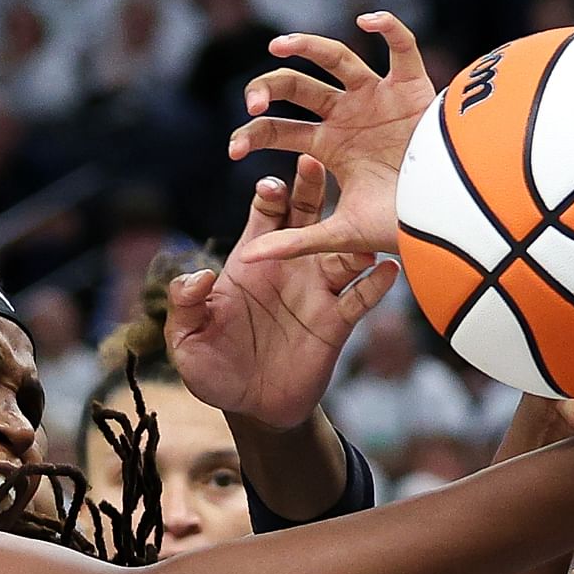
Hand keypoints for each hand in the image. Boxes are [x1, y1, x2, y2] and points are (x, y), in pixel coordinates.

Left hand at [167, 156, 400, 430]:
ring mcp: (317, 291)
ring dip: (352, 237)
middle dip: (312, 189)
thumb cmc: (213, 368)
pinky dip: (376, 283)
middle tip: (318, 164)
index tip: (272, 186)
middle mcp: (289, 266)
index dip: (269, 195)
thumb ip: (186, 305)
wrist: (251, 409)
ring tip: (361, 225)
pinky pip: (361, 297)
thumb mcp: (186, 339)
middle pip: (307, 216)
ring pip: (342, 252)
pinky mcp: (337, 322)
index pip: (265, 214)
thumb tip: (200, 276)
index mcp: (252, 260)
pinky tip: (388, 270)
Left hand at [227, 11, 433, 263]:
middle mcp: (348, 115)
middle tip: (252, 101)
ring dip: (307, 47)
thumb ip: (294, 242)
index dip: (252, 133)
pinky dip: (389, 28)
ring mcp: (378, 98)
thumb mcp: (340, 236)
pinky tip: (368, 20)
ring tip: (279, 46)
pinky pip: (402, 47)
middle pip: (298, 87)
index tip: (233, 150)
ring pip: (337, 58)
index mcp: (329, 145)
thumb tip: (245, 259)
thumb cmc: (400, 227)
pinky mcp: (414, 88)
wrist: (449, 223)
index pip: (279, 128)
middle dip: (269, 87)